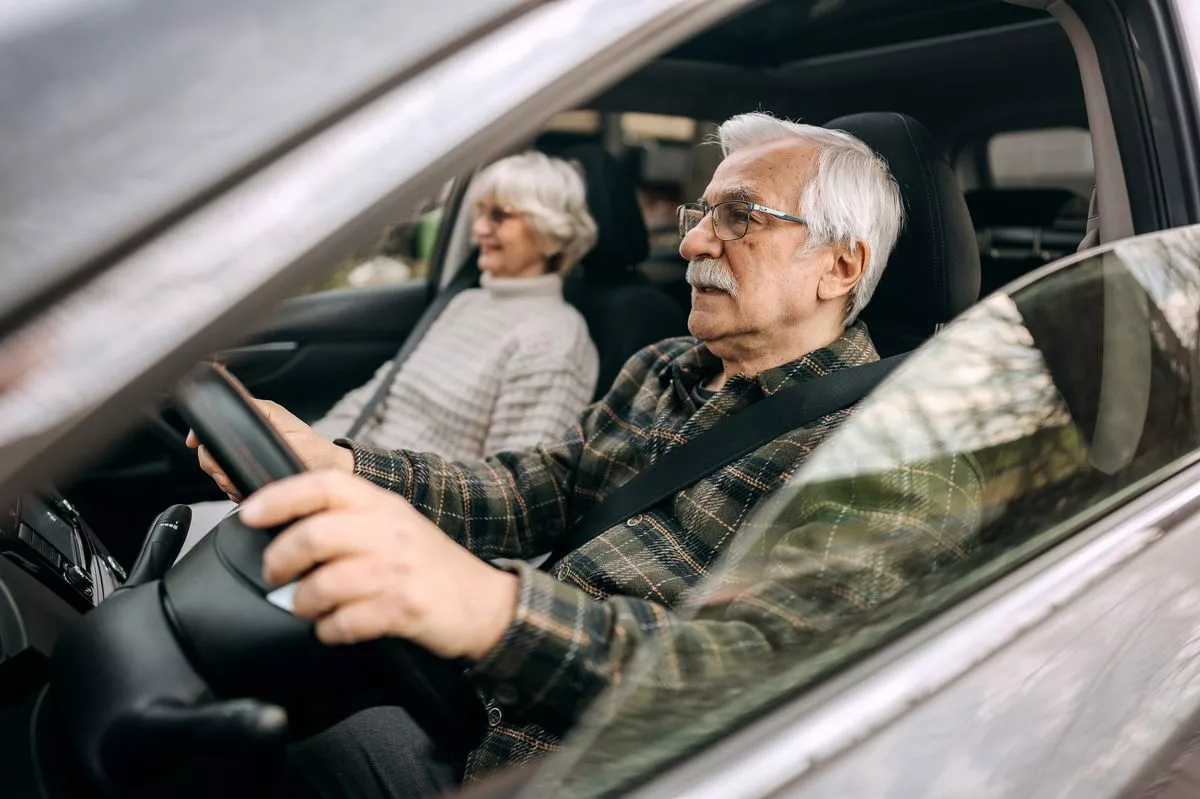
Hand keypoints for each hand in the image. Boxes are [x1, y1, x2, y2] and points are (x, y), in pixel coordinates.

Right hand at [185, 399, 353, 500]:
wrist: (327, 476)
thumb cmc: (312, 448)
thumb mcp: (280, 422)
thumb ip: (253, 410)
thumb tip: (229, 398)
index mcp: (254, 420)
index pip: (213, 424)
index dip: (201, 434)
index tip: (196, 443)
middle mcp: (249, 438)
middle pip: (210, 452)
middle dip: (215, 466)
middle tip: (227, 474)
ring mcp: (250, 459)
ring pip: (218, 471)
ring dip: (225, 480)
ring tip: (241, 483)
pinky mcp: (253, 477)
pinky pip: (231, 485)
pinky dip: (235, 490)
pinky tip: (247, 490)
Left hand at [240, 470, 519, 660]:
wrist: (486, 603)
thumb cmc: (432, 567)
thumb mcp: (396, 527)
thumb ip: (350, 520)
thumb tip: (286, 527)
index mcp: (384, 505)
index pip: (325, 484)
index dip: (281, 496)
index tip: (249, 513)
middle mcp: (391, 531)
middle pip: (315, 535)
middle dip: (280, 559)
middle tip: (274, 575)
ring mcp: (399, 570)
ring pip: (325, 583)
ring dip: (302, 602)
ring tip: (305, 608)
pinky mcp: (405, 608)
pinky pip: (346, 622)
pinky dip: (329, 630)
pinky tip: (333, 629)